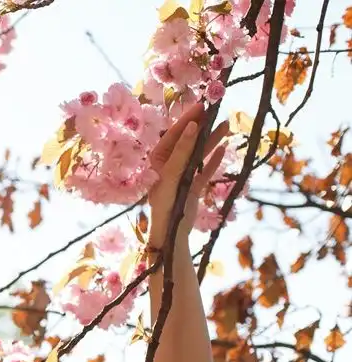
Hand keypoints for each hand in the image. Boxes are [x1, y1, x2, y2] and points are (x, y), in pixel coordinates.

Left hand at [146, 102, 230, 245]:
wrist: (172, 232)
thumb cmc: (166, 203)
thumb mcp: (173, 174)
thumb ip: (182, 151)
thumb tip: (192, 126)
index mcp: (158, 161)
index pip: (173, 134)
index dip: (187, 119)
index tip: (201, 104)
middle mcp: (169, 166)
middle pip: (188, 141)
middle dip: (201, 125)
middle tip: (216, 108)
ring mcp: (183, 176)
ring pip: (199, 153)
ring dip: (211, 139)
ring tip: (226, 124)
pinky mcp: (193, 187)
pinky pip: (205, 169)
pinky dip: (214, 159)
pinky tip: (224, 147)